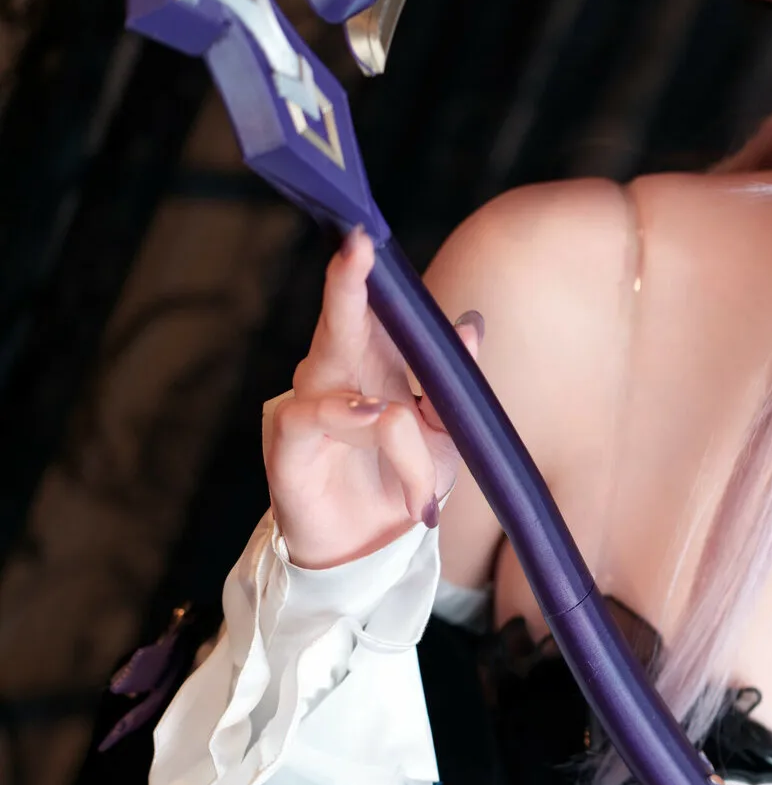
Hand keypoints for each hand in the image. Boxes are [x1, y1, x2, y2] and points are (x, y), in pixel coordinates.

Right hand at [265, 228, 483, 569]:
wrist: (372, 549)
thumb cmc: (402, 480)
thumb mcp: (446, 434)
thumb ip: (452, 382)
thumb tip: (470, 325)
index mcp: (373, 365)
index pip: (370, 311)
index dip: (369, 275)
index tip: (370, 235)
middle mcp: (335, 376)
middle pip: (339, 323)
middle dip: (347, 284)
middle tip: (357, 245)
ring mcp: (307, 407)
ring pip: (342, 381)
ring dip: (391, 424)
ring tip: (414, 464)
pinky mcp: (288, 444)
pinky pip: (317, 418)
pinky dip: (353, 424)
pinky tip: (371, 424)